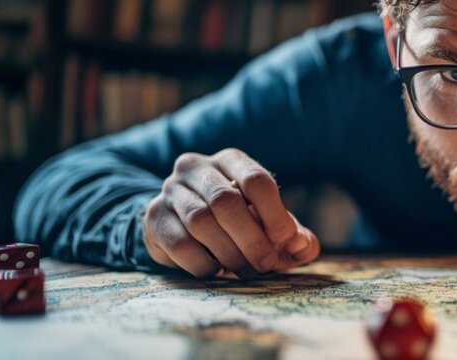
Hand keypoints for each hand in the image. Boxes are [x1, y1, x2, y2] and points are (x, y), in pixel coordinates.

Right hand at [142, 148, 319, 278]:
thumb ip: (294, 236)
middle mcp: (197, 167)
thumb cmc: (239, 224)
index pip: (256, 180)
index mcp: (231, 161)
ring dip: (229, 253)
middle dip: (252, 238)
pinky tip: (216, 271)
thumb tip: (303, 245)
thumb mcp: (270, 225)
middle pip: (226, 201)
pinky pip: (179, 243)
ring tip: (246, 272)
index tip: (286, 241)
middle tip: (267, 264)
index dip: (275, 214)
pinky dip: (203, 263)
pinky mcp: (153, 218)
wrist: (184, 227)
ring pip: (201, 221)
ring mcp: (171, 191)